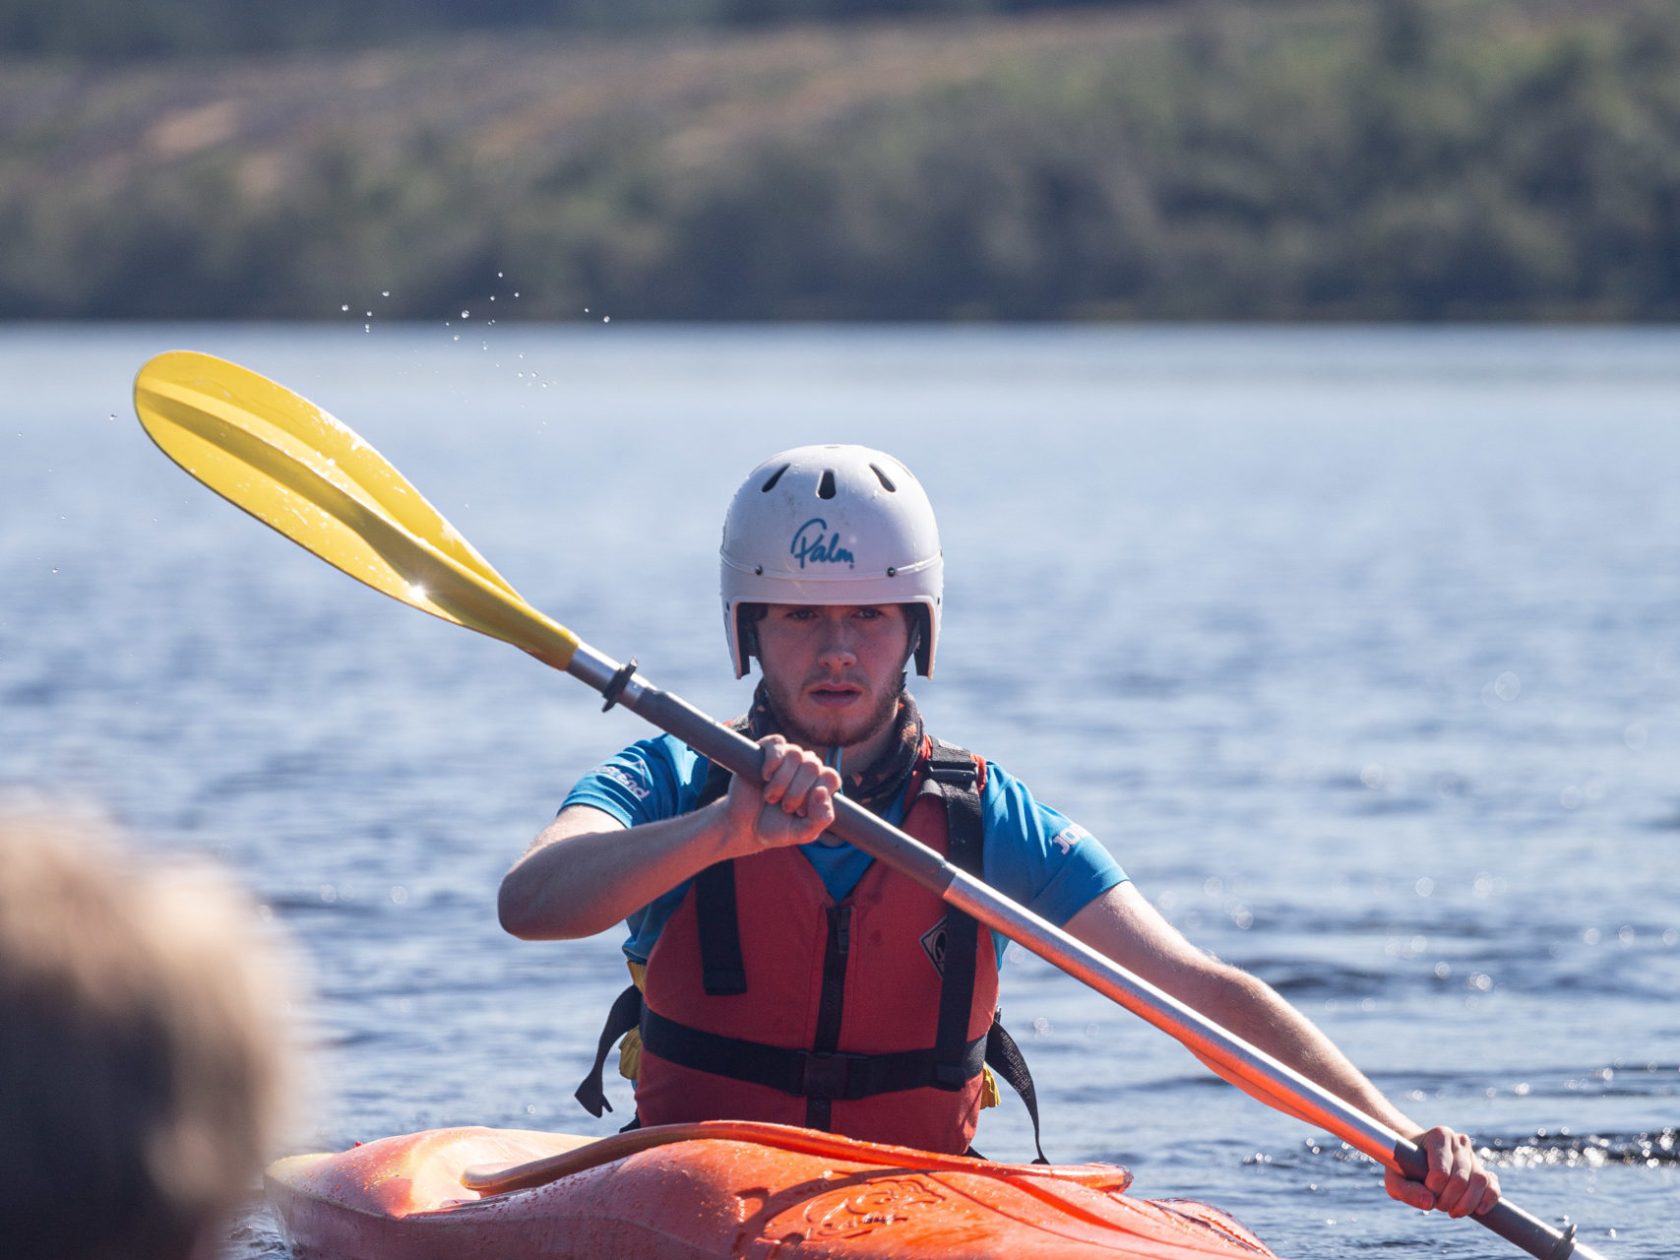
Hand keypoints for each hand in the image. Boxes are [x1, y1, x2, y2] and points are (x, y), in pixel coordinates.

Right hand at [723, 735, 839, 852]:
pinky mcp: (766, 749)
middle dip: (797, 792)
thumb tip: (822, 792)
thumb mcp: (802, 833)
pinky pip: (778, 742)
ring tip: (771, 797)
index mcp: (819, 784)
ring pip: (795, 754)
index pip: (830, 777)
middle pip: (813, 766)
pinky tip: (765, 777)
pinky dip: (773, 761)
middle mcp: (805, 767)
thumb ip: (820, 819)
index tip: (800, 812)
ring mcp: (786, 757)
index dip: (816, 794)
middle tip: (784, 807)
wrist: (743, 826)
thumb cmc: (776, 828)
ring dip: (782, 780)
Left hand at [1385, 1125, 1499, 1216]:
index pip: (1441, 1170)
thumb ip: (1406, 1190)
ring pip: (1480, 1182)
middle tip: (1438, 1205)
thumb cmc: (1403, 1167)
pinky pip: (1493, 1187)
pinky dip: (1489, 1200)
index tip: (1425, 1191)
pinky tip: (1478, 1210)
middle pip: (1461, 1179)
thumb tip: (1429, 1203)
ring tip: (1453, 1211)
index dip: (1433, 1189)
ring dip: (1467, 1204)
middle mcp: (1459, 1142)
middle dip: (1449, 1200)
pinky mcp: (1484, 1171)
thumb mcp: (1394, 1179)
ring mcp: (1473, 1155)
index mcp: (1439, 1136)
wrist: (1414, 1158)